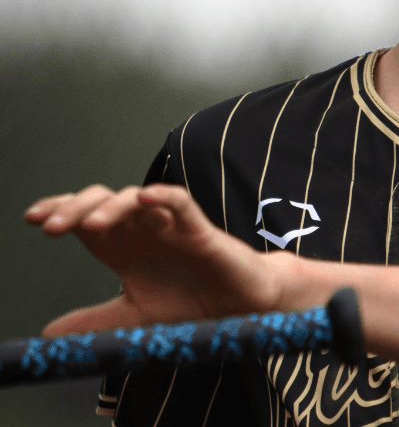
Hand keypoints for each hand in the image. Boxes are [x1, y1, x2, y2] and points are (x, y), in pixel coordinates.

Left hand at [24, 184, 283, 336]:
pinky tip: (144, 196)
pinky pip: (180, 202)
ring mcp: (169, 225)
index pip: (84, 217)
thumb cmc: (189, 303)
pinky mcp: (199, 229)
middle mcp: (141, 229)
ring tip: (92, 226)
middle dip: (74, 207)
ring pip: (135, 199)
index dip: (59, 210)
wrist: (237, 307)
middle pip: (102, 201)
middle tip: (50, 227)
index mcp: (122, 245)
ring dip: (110, 207)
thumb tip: (47, 332)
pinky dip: (163, 195)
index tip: (32, 218)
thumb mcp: (133, 317)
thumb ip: (94, 320)